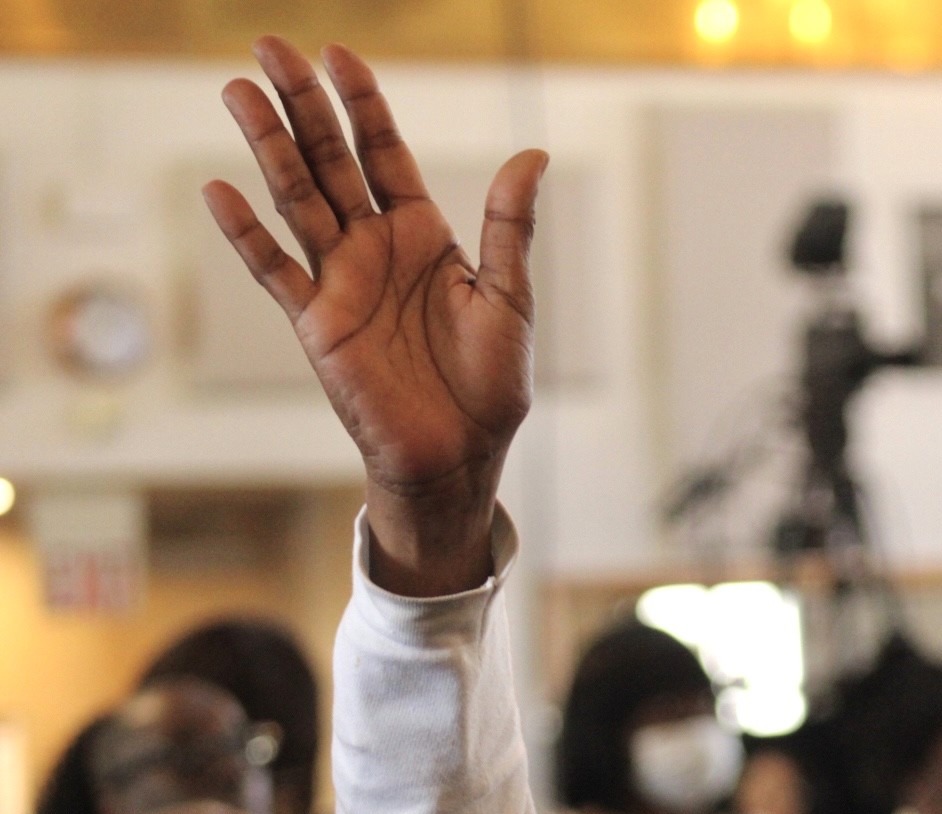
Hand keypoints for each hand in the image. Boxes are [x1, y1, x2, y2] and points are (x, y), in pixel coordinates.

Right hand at [203, 37, 547, 596]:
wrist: (460, 452)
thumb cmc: (491, 381)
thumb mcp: (509, 295)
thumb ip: (509, 224)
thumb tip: (533, 152)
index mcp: (423, 234)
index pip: (384, 152)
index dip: (362, 102)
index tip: (338, 51)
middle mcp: (375, 248)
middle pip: (329, 160)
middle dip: (302, 104)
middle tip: (268, 45)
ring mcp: (339, 281)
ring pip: (295, 198)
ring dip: (267, 146)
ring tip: (238, 90)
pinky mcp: (315, 322)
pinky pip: (273, 269)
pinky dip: (246, 232)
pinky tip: (219, 189)